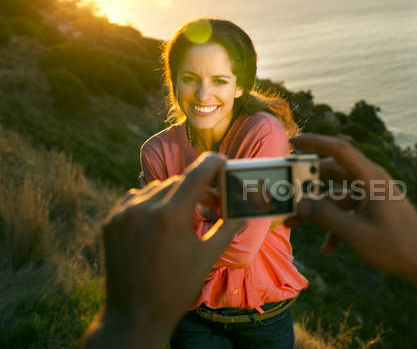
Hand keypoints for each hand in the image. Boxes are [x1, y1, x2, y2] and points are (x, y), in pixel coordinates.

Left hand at [84, 153, 244, 348]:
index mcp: (171, 215)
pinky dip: (149, 203)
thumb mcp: (207, 257)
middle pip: (178, 181)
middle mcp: (144, 207)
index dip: (213, 164)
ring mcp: (123, 214)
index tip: (223, 161)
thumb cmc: (176, 288)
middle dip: (197, 187)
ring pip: (156, 188)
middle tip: (212, 200)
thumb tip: (245, 213)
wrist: (133, 315)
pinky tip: (159, 220)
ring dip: (173, 195)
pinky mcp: (111, 222)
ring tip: (184, 215)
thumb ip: (227, 228)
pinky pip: (135, 199)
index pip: (197, 174)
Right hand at [284, 134, 416, 282]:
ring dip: (317, 210)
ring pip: (337, 196)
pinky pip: (348, 212)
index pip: (340, 149)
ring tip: (293, 224)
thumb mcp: (356, 232)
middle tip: (285, 190)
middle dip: (308, 184)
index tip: (292, 142)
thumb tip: (299, 204)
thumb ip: (325, 217)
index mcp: (371, 178)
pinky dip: (335, 225)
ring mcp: (373, 196)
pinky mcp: (374, 210)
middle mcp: (371, 182)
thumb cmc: (397, 246)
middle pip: (333, 174)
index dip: (315, 142)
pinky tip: (327, 248)